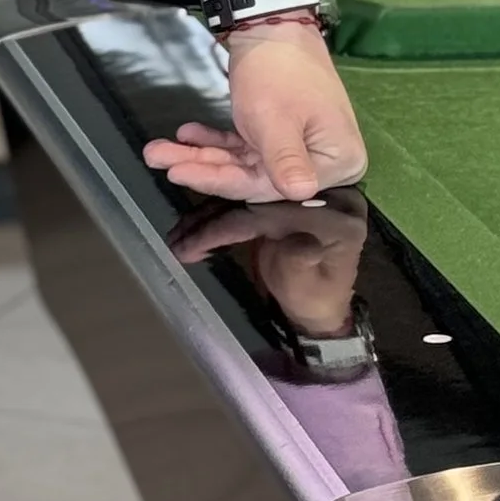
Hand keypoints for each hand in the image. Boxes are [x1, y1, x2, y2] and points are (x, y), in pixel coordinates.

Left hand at [143, 16, 366, 203]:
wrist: (272, 23)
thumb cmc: (280, 69)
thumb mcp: (277, 119)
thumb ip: (285, 160)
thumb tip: (302, 192)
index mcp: (338, 162)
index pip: (270, 187)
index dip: (221, 181)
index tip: (179, 174)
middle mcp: (322, 163)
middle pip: (251, 176)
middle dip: (202, 166)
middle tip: (159, 159)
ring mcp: (298, 149)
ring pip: (240, 162)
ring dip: (200, 155)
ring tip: (159, 149)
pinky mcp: (278, 136)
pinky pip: (242, 147)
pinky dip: (214, 141)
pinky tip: (186, 134)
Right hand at [167, 193, 368, 333]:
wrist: (321, 305)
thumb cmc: (317, 299)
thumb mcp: (311, 284)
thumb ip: (303, 261)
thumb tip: (299, 242)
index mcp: (326, 212)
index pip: (265, 213)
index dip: (222, 227)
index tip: (187, 246)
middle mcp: (310, 195)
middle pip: (250, 198)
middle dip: (206, 218)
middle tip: (173, 238)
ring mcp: (292, 197)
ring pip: (241, 200)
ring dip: (204, 218)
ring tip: (174, 238)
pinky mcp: (277, 203)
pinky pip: (242, 205)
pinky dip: (213, 218)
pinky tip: (188, 232)